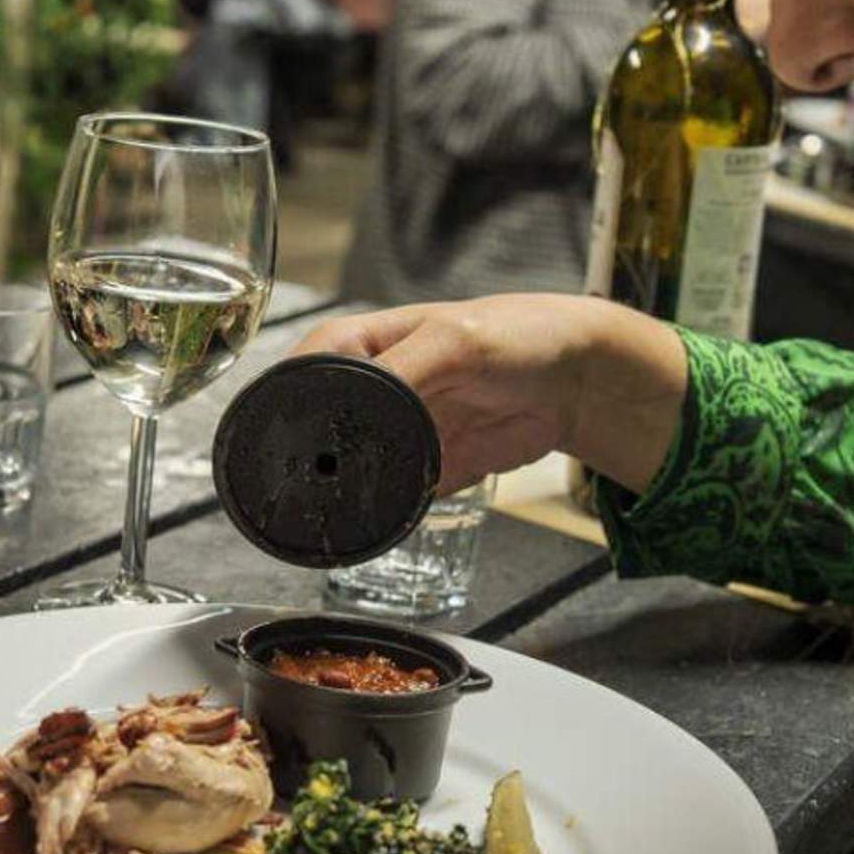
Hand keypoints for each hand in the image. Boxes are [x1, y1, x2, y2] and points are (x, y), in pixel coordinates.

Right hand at [289, 293, 687, 496]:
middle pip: (317, 430)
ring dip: (344, 489)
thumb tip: (353, 410)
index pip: (299, 374)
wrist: (579, 381)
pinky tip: (380, 519)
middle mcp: (371, 389)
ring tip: (336, 507)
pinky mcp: (424, 469)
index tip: (274, 439)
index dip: (282, 406)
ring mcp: (395, 432)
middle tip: (301, 485)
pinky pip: (390, 497)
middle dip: (310, 458)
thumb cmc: (522, 334)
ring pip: (348, 469)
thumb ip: (401, 372)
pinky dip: (386, 511)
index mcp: (362, 344)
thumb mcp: (455, 342)